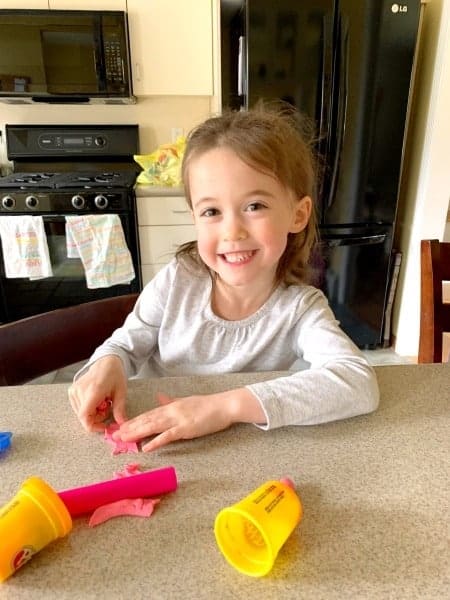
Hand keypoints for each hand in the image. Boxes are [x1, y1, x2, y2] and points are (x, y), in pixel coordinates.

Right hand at [68, 355, 127, 432]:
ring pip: (80, 413)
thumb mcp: (121, 392)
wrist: (106, 362)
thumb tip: (122, 424)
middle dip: (96, 418)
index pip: (84, 415)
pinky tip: (96, 400)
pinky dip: (88, 408)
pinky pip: (78, 407)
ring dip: (92, 413)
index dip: (93, 425)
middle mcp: (80, 390)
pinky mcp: (71, 391)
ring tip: (103, 403)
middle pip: (84, 416)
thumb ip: (120, 409)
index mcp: (93, 390)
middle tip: (107, 409)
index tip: (103, 426)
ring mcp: (74, 390)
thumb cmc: (114, 375)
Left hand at [112, 387, 265, 451]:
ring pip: (153, 426)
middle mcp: (171, 411)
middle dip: (131, 427)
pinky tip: (146, 447)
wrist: (224, 405)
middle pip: (147, 420)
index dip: (135, 420)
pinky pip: (168, 436)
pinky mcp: (186, 429)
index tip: (122, 426)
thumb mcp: (186, 400)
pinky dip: (156, 442)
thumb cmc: (208, 405)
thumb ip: (172, 401)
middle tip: (115, 435)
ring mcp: (178, 419)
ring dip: (137, 433)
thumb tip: (160, 398)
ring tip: (124, 439)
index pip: (149, 413)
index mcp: (171, 405)